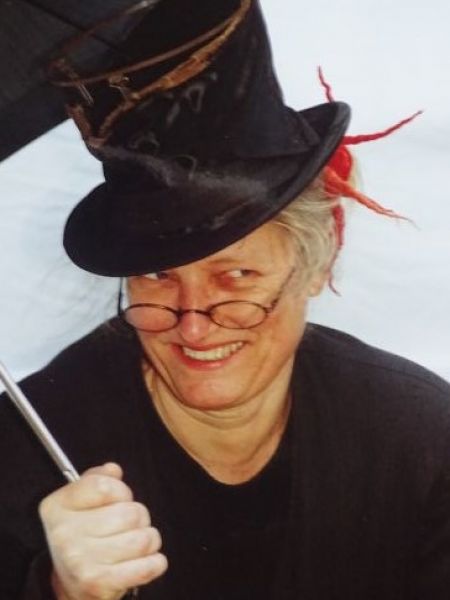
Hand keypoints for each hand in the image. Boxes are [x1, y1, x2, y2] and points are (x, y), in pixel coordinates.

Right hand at [39, 462, 167, 599]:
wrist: (71, 583)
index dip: (121, 491)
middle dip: (140, 516)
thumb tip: (113, 471)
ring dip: (149, 539)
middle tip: (130, 525)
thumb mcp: (81, 500)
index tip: (120, 499)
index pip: (103, 486)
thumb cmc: (82, 535)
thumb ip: (98, 478)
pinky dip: (155, 562)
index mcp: (58, 506)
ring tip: (137, 543)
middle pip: (130, 512)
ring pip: (142, 539)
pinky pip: (147, 566)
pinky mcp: (99, 583)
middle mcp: (65, 534)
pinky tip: (148, 560)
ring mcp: (81, 561)